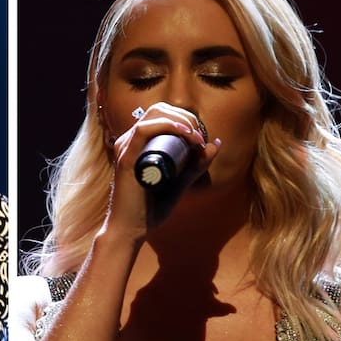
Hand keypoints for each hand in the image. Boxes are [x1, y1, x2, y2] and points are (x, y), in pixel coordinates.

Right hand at [105, 101, 218, 235]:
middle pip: (159, 110)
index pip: (162, 115)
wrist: (130, 230)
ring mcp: (126, 149)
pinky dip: (168, 126)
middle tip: (200, 137)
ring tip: (196, 138)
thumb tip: (214, 143)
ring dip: (181, 120)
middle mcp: (128, 142)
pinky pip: (144, 130)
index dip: (186, 119)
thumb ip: (195, 166)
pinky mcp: (126, 159)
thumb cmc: (148, 209)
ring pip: (154, 115)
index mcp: (137, 144)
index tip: (201, 139)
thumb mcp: (179, 183)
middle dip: (186, 117)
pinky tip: (185, 134)